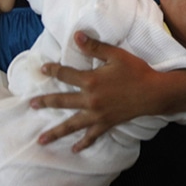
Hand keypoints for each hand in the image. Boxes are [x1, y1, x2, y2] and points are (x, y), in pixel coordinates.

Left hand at [32, 31, 158, 149]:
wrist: (154, 93)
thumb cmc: (136, 71)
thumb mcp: (116, 55)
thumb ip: (95, 47)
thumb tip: (76, 36)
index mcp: (91, 81)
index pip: (65, 75)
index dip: (53, 70)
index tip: (44, 69)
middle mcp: (90, 100)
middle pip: (62, 102)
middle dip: (45, 102)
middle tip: (31, 105)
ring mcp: (97, 114)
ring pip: (71, 124)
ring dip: (55, 132)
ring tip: (41, 140)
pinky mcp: (106, 124)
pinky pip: (92, 136)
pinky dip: (83, 143)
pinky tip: (74, 149)